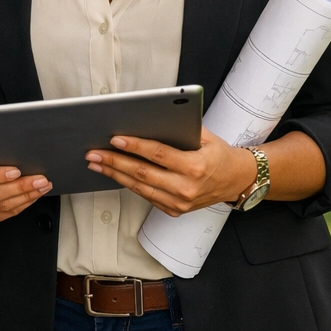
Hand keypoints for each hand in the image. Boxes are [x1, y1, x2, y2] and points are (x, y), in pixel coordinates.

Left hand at [85, 127, 255, 215]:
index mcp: (195, 167)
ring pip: (140, 188)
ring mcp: (179, 203)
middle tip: (94, 153)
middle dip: (115, 162)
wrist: (236, 180)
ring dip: (115, 175)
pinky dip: (129, 185)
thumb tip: (151, 119)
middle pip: (142, 174)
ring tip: (97, 164)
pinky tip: (115, 174)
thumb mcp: (206, 136)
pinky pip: (146, 196)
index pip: (158, 154)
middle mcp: (186, 188)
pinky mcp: (174, 210)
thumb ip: (181, 129)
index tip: (115, 139)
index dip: (135, 146)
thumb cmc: (220, 155)